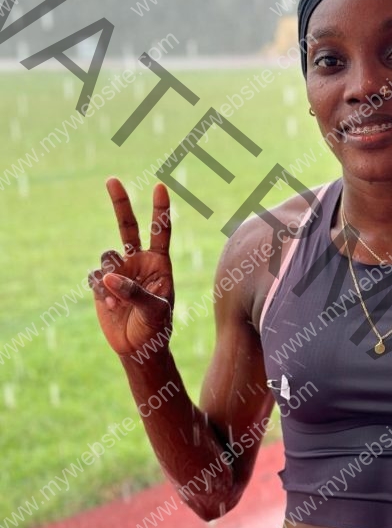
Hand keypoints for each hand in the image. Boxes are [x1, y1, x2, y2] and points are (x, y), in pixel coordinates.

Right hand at [89, 177, 173, 357]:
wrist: (138, 348)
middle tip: (111, 179)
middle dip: (120, 203)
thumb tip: (108, 277)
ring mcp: (119, 271)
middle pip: (127, 226)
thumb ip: (134, 291)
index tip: (160, 187)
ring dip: (109, 276)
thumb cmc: (155, 328)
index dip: (160, 210)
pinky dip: (99, 288)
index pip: (160, 232)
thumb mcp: (154, 311)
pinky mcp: (102, 284)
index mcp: (159, 264)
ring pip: (107, 257)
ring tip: (117, 299)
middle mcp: (139, 262)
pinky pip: (94, 276)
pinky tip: (109, 303)